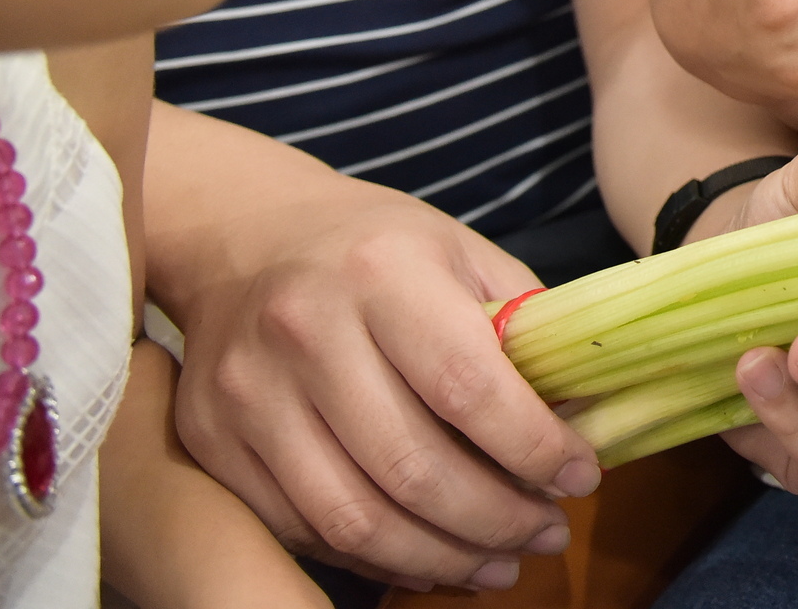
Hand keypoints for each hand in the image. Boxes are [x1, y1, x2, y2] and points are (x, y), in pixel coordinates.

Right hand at [166, 175, 599, 593]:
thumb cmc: (375, 247)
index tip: (581, 477)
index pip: (468, 386)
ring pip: (354, 517)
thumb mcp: (461, 252)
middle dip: (496, 519)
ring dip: (441, 557)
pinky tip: (428, 557)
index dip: (533, 448)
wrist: (243, 234)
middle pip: (412, 467)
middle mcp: (307, 332)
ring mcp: (249, 393)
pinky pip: (303, 527)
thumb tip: (585, 413)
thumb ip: (524, 327)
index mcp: (383, 272)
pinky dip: (374, 557)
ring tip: (499, 564)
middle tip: (547, 534)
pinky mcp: (212, 440)